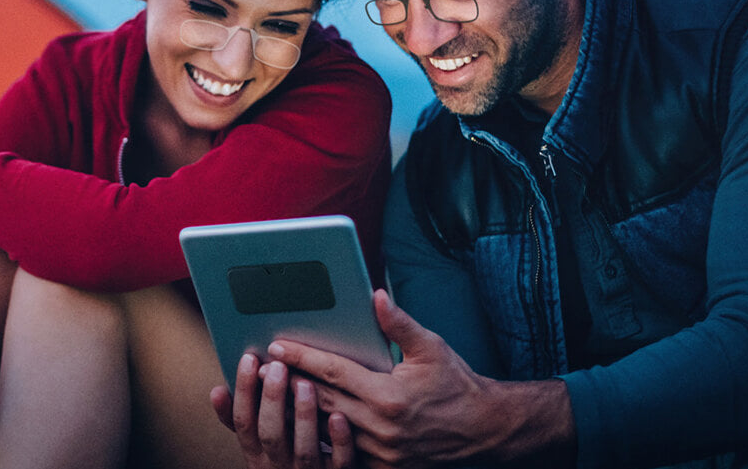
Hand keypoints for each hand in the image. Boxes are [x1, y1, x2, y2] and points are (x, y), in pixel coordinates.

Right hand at [212, 353, 354, 468]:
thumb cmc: (286, 457)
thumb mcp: (258, 444)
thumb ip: (242, 419)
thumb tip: (218, 390)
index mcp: (257, 455)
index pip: (244, 422)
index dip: (244, 391)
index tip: (249, 358)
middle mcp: (278, 466)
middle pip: (271, 434)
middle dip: (272, 400)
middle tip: (277, 366)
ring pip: (304, 449)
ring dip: (304, 416)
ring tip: (306, 384)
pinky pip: (339, 463)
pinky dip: (338, 441)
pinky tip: (338, 416)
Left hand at [269, 290, 574, 467]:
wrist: (484, 430)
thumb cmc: (457, 385)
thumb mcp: (431, 347)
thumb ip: (399, 323)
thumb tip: (375, 296)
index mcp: (389, 396)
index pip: (333, 372)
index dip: (301, 357)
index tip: (276, 345)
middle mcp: (380, 428)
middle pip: (320, 401)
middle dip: (289, 382)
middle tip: (262, 364)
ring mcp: (379, 452)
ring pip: (326, 429)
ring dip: (298, 411)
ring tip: (272, 391)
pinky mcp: (382, 467)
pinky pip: (342, 453)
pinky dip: (321, 437)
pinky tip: (301, 423)